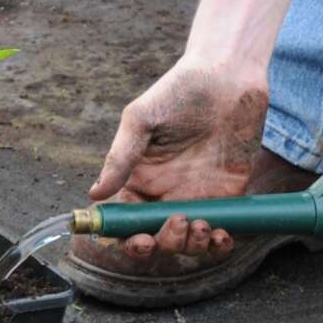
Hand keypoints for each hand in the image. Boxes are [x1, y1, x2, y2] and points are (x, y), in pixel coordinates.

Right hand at [87, 59, 270, 259]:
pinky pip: (222, 232)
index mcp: (140, 179)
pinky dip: (221, 245)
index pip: (127, 222)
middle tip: (176, 225)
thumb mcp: (141, 118)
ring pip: (189, 243)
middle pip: (158, 239)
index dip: (129, 239)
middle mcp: (166, 194)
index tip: (140, 240)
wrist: (228, 76)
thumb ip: (120, 157)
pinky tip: (224, 237)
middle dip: (165, 244)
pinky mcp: (228, 196)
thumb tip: (94, 194)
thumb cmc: (179, 90)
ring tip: (201, 226)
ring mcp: (198, 197)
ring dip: (192, 246)